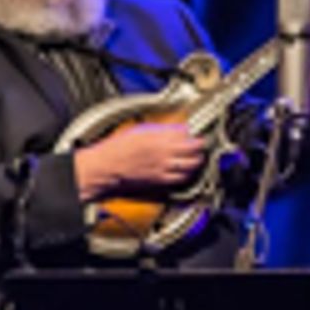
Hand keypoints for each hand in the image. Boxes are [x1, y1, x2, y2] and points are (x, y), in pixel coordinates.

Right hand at [73, 122, 206, 200]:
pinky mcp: (161, 180)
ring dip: (197, 160)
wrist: (108, 166)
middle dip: (201, 146)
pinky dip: (187, 173)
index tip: (197, 131)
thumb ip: (161, 130)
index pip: (187, 133)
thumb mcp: (140, 130)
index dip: (194, 132)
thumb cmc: (118, 148)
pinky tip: (187, 171)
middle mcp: (164, 153)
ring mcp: (164, 167)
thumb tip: (175, 129)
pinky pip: (181, 178)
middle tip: (202, 144)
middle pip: (194, 149)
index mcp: (159, 137)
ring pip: (191, 165)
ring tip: (198, 157)